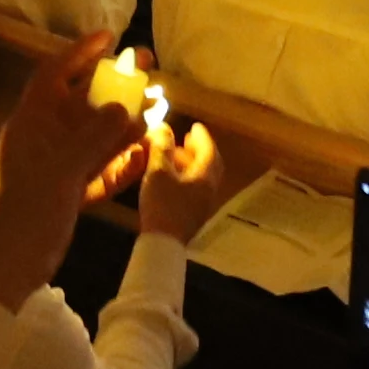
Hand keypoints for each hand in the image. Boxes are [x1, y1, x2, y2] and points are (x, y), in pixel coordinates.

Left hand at [0, 49, 152, 299]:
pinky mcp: (67, 192)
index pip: (54, 75)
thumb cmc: (28, 212)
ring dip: (123, 124)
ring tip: (158, 108)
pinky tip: (146, 154)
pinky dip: (120, 161)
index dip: (79, 52)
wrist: (9, 266)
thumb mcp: (63, 171)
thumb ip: (95, 138)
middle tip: (147, 69)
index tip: (109, 37)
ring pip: (94, 136)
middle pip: (81, 102)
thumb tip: (123, 108)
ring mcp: (55, 166)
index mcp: (31, 124)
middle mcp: (43, 139)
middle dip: (113, 87)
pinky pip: (98, 168)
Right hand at [135, 107, 236, 240]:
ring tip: (175, 156)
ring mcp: (204, 204)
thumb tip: (163, 126)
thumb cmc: (162, 204)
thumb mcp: (158, 172)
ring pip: (204, 177)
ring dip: (193, 163)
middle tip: (187, 139)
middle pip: (211, 164)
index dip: (202, 136)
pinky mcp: (195, 215)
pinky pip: (197, 188)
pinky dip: (189, 176)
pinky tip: (173, 178)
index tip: (194, 126)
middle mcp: (210, 189)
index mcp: (205, 177)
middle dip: (200, 149)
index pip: (209, 150)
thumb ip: (162, 147)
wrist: (163, 243)